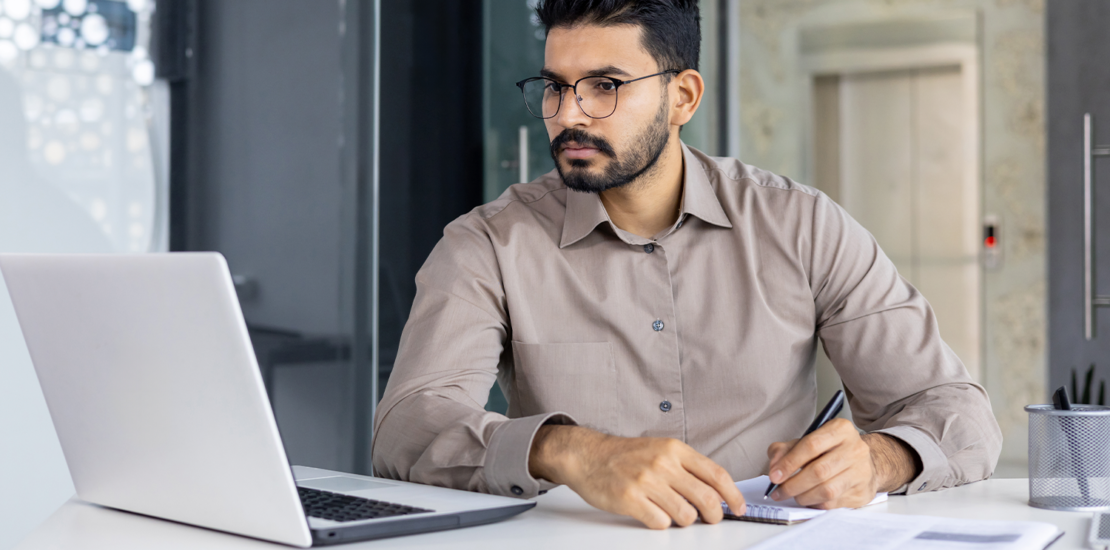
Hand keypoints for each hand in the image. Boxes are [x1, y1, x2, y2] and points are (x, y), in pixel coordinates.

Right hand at [529, 425, 745, 529]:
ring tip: (675, 514)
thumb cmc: (625, 455)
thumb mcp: (661, 449)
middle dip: (715, 515)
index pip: (716, 474)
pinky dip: (662, 524)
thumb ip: (687, 467)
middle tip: (711, 519)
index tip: (738, 507)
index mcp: (674, 449)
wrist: (589, 456)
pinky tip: (654, 514)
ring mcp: (646, 482)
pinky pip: (661, 523)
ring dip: (686, 521)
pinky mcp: (630, 499)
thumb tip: (717, 491)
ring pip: (686, 515)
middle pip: (706, 498)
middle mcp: (663, 464)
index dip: (733, 495)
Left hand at [765, 419, 918, 508]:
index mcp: (841, 429)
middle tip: (778, 491)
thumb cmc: (829, 451)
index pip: (811, 445)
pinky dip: (815, 503)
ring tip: (793, 496)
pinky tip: (808, 499)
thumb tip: (774, 467)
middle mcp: (855, 449)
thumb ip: (785, 449)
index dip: (789, 463)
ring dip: (803, 497)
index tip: (774, 476)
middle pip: (818, 471)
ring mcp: (861, 471)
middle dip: (793, 485)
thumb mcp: (807, 441)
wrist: (862, 463)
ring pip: (826, 490)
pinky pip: (833, 503)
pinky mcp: (862, 492)